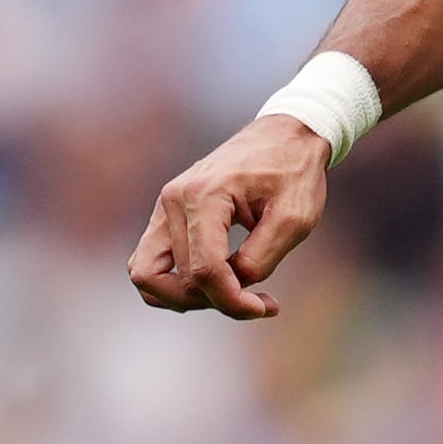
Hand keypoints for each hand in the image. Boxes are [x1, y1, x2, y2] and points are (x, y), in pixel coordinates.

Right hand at [127, 115, 332, 317]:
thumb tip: (233, 288)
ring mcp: (164, 207)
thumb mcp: (294, 218)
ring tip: (234, 294)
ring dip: (188, 298)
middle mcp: (174, 200)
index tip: (267, 307)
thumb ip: (261, 259)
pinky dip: (176, 283)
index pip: (204, 270)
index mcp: (205, 196)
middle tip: (259, 301)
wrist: (285, 136)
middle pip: (179, 279)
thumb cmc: (293, 173)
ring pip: (148, 276)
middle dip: (219, 301)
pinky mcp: (165, 216)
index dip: (233, 301)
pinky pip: (150, 263)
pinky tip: (218, 283)